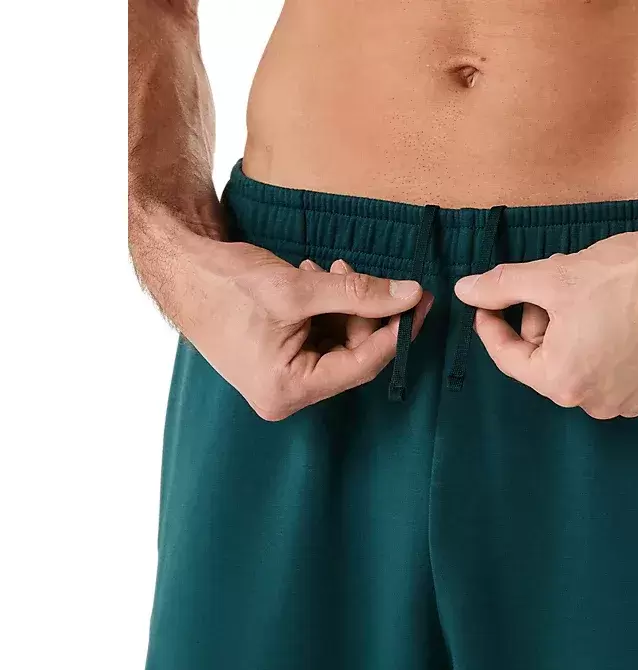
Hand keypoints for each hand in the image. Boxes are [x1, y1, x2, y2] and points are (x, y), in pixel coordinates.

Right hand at [146, 222, 430, 420]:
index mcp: (288, 390)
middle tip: (378, 277)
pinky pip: (321, 337)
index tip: (421, 302)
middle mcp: (287, 394)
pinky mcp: (281, 360)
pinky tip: (316, 277)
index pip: (363, 365)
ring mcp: (283, 379)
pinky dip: (328, 308)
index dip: (396, 331)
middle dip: (367, 313)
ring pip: (340, 343)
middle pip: (354, 355)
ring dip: (346, 305)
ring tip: (330, 270)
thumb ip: (359, 293)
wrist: (179, 269)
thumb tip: (411, 295)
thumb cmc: (226, 283)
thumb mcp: (299, 288)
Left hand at [454, 210, 637, 418]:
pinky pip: (619, 375)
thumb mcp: (552, 276)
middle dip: (544, 325)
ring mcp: (631, 403)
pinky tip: (626, 318)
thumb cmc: (626, 275)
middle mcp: (595, 404)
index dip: (492, 325)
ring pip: (584, 368)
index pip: (510, 358)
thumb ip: (502, 286)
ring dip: (578, 337)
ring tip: (596, 299)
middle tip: (556, 288)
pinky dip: (612, 350)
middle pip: (548, 362)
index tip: (488, 305)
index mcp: (561, 380)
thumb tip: (466, 290)